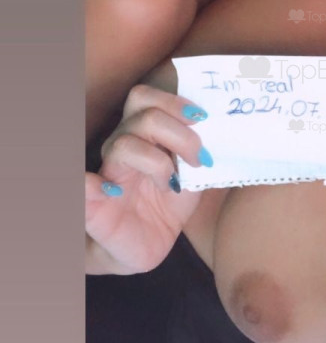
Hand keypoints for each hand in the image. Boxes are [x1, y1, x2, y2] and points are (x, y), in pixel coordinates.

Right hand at [85, 84, 210, 273]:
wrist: (145, 244)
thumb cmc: (168, 205)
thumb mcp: (193, 176)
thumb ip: (203, 152)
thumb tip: (227, 133)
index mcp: (144, 134)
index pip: (147, 98)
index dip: (175, 102)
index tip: (204, 119)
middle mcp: (123, 145)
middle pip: (142, 111)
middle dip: (179, 132)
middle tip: (198, 158)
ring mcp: (108, 172)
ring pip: (124, 144)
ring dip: (159, 162)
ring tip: (173, 184)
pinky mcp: (93, 204)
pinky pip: (81, 186)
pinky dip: (91, 184)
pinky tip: (113, 191)